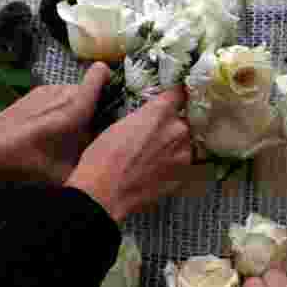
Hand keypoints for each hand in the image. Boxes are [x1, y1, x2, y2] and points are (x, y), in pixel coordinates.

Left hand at [0, 63, 111, 184]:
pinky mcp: (29, 98)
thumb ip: (92, 162)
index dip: (113, 83)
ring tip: (70, 143)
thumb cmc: (21, 168)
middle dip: (96, 111)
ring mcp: (43, 93)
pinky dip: (59, 116)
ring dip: (77, 115)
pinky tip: (49, 140)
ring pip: (73, 98)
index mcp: (74, 108)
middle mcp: (61, 93)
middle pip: (90, 92)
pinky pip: (56, 101)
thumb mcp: (65, 176)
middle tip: (95, 139)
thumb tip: (110, 154)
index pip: (100, 74)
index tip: (119, 102)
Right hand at [66, 87, 192, 221]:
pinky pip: (181, 164)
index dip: (174, 97)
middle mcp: (178, 129)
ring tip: (152, 157)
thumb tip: (151, 117)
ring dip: (173, 146)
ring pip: (183, 143)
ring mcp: (183, 154)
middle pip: (181, 121)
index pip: (178, 94)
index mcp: (161, 112)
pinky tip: (154, 171)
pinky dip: (172, 165)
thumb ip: (144, 117)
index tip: (173, 98)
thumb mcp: (120, 124)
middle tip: (153, 136)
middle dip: (170, 126)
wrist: (103, 192)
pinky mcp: (182, 176)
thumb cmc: (103, 156)